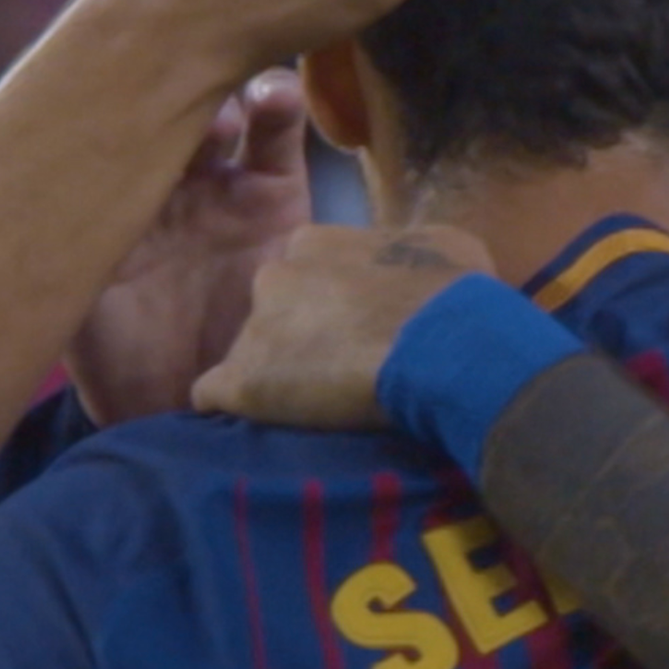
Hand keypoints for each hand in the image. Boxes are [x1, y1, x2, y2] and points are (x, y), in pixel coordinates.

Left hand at [66, 71, 316, 423]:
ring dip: (217, 88)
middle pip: (163, 99)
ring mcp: (219, 182)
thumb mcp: (73, 314)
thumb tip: (14, 218)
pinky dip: (278, 105)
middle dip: (165, 82)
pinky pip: (279, 136)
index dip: (104, 91)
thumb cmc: (123, 370)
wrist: (202, 409)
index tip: (104, 87)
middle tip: (166, 93)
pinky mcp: (278, 194)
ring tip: (219, 114)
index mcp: (107, 192)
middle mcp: (161, 178)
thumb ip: (58, 263)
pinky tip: (273, 98)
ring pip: (220, 102)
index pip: (101, 118)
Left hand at [193, 224, 494, 428]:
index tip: (357, 328)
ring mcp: (253, 331)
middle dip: (298, 336)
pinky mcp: (242, 384)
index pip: (305, 271)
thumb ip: (407, 251)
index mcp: (315, 242)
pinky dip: (234, 411)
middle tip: (340, 369)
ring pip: (251, 355)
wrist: (445, 348)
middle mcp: (274, 276)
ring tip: (315, 409)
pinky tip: (259, 426)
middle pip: (274, 311)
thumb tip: (416, 266)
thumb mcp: (445, 247)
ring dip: (276, 377)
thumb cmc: (454, 295)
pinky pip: (214, 397)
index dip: (330, 302)